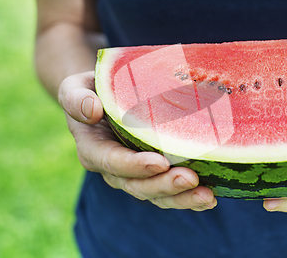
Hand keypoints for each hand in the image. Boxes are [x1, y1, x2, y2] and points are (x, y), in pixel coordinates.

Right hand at [58, 71, 216, 210]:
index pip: (111, 162)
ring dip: (182, 198)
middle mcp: (114, 169)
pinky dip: (189, 199)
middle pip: (137, 186)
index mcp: (93, 149)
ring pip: (157, 195)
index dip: (134, 166)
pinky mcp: (154, 175)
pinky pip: (170, 193)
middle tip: (191, 179)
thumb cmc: (93, 91)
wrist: (105, 99)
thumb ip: (76, 97)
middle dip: (164, 185)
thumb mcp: (76, 87)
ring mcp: (136, 175)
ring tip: (207, 196)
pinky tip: (211, 199)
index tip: (159, 162)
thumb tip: (92, 111)